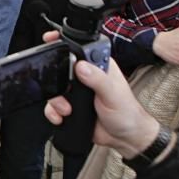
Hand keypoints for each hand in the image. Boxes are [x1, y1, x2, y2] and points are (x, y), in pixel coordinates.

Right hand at [44, 53, 160, 158]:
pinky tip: (62, 117)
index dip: (64, 42)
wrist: (123, 138)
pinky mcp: (69, 105)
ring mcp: (76, 91)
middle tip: (62, 90)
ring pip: (54, 88)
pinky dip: (53, 112)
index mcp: (98, 66)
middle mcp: (86, 76)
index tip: (51, 40)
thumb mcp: (113, 94)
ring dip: (56, 101)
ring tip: (67, 109)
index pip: (79, 48)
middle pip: (60, 68)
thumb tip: (81, 66)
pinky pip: (52, 106)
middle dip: (55, 79)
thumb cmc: (126, 113)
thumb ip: (98, 79)